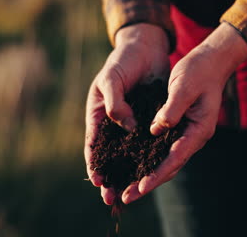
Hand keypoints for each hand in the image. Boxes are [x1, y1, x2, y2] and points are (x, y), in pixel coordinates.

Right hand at [84, 23, 169, 204]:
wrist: (146, 47)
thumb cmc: (123, 61)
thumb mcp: (112, 79)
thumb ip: (115, 103)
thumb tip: (126, 128)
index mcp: (98, 114)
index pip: (93, 144)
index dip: (94, 164)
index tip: (97, 181)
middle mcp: (114, 122)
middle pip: (111, 155)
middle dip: (111, 176)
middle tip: (112, 198)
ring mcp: (132, 122)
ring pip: (130, 152)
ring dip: (130, 171)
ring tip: (134, 189)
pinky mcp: (150, 119)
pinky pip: (148, 141)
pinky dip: (149, 155)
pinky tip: (154, 168)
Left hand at [121, 22, 246, 203]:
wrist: (211, 61)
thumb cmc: (199, 71)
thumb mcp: (183, 87)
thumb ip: (171, 110)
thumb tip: (154, 130)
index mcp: (199, 130)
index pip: (175, 158)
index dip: (156, 174)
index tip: (139, 188)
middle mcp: (194, 136)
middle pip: (170, 166)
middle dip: (149, 183)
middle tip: (127, 197)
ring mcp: (188, 133)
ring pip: (167, 160)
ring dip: (148, 175)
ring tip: (128, 188)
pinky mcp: (180, 127)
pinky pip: (164, 148)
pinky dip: (150, 159)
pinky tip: (135, 164)